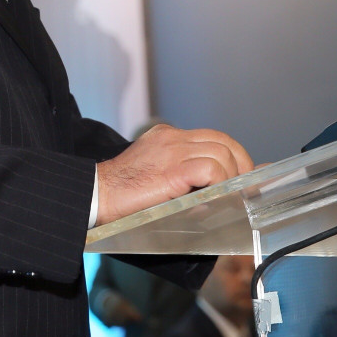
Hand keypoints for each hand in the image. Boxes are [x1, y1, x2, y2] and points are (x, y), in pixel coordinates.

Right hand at [95, 124, 251, 226]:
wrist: (96, 196)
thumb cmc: (122, 195)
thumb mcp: (155, 176)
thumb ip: (183, 176)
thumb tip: (217, 192)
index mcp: (167, 137)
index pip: (213, 137)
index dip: (232, 156)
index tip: (236, 177)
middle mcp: (172, 138)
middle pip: (223, 142)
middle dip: (240, 166)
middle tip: (239, 190)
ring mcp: (172, 151)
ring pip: (221, 154)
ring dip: (230, 178)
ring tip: (224, 198)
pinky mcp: (172, 170)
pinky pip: (210, 169)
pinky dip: (218, 185)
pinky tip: (210, 199)